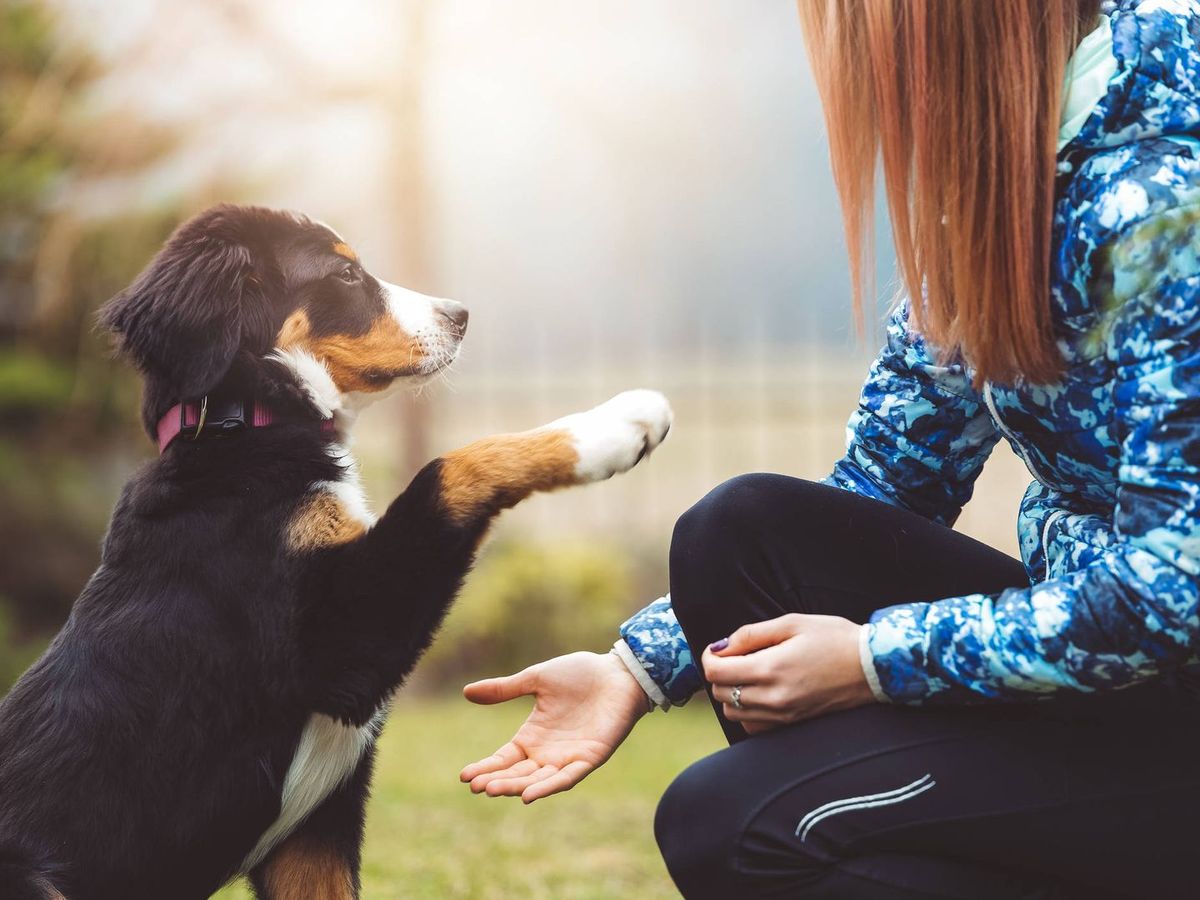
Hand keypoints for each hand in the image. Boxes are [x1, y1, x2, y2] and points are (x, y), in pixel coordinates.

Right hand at [460, 650, 648, 802]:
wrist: (617, 672)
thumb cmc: (580, 674)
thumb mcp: (536, 679)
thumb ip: (504, 689)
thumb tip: (467, 692)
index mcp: (533, 735)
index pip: (504, 758)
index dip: (486, 767)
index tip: (464, 776)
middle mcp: (548, 752)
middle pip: (517, 773)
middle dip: (497, 781)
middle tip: (475, 787)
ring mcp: (569, 757)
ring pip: (538, 780)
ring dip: (516, 786)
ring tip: (493, 790)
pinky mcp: (590, 758)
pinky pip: (567, 778)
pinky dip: (549, 787)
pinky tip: (529, 795)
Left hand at [702, 614, 874, 733]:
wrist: (873, 668)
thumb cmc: (835, 639)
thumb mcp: (792, 623)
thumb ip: (751, 634)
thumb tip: (721, 646)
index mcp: (770, 668)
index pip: (716, 672)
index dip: (710, 656)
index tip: (720, 648)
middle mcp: (772, 697)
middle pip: (720, 693)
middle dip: (720, 673)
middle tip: (737, 656)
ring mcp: (782, 715)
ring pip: (733, 713)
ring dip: (731, 693)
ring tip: (750, 674)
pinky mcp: (792, 725)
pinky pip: (753, 727)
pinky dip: (747, 712)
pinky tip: (761, 694)